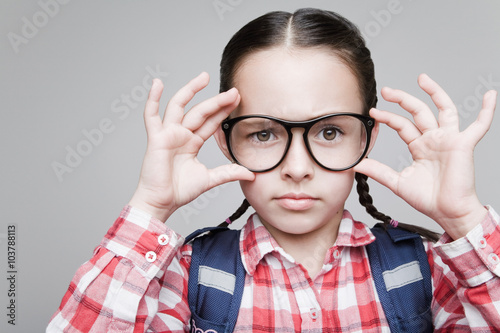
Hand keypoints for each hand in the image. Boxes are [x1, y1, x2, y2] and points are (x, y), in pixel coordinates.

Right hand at [129, 72, 254, 221]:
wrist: (161, 202)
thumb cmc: (179, 191)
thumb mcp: (209, 179)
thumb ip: (229, 173)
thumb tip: (251, 174)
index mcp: (192, 142)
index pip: (210, 122)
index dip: (223, 111)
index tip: (237, 99)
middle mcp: (180, 135)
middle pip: (200, 111)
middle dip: (217, 101)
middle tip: (233, 91)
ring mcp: (168, 134)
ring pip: (179, 106)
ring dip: (190, 90)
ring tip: (203, 77)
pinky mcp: (156, 138)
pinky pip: (151, 115)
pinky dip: (152, 99)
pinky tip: (157, 84)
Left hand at [354, 74, 496, 238]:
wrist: (447, 212)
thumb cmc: (427, 199)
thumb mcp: (396, 182)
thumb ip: (377, 171)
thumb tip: (355, 165)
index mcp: (419, 146)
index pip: (402, 125)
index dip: (388, 117)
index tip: (373, 112)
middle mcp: (434, 139)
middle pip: (418, 111)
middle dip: (403, 99)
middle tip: (387, 90)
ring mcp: (449, 140)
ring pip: (443, 109)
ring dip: (435, 92)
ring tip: (422, 78)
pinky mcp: (464, 144)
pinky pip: (479, 125)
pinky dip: (487, 111)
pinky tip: (490, 96)